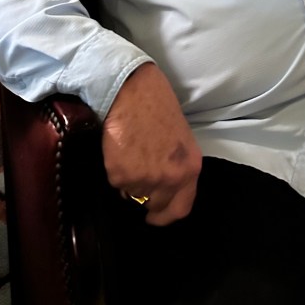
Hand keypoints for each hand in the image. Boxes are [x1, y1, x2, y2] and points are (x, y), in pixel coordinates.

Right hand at [101, 62, 202, 225]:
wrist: (132, 89)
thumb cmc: (157, 104)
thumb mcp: (181, 139)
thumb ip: (177, 165)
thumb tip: (165, 185)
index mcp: (190, 168)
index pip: (181, 208)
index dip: (166, 215)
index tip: (155, 215)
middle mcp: (171, 178)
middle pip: (155, 205)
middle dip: (145, 196)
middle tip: (138, 175)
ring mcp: (145, 179)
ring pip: (131, 192)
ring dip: (129, 179)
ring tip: (130, 151)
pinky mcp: (120, 174)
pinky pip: (115, 181)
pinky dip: (114, 169)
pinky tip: (118, 148)